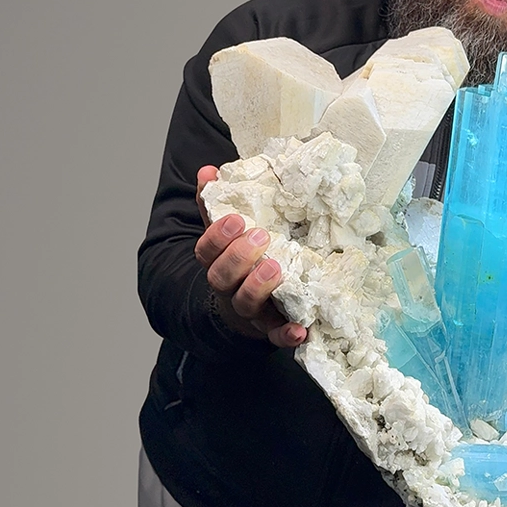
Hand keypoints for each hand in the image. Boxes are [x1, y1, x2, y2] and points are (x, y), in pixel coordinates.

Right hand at [193, 165, 307, 348]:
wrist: (242, 309)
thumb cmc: (239, 262)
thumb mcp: (226, 233)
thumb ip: (215, 203)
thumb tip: (208, 171)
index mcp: (217, 262)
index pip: (206, 251)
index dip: (218, 237)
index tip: (236, 220)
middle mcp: (228, 288)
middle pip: (221, 278)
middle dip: (238, 257)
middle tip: (260, 237)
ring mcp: (249, 310)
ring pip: (246, 303)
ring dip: (257, 287)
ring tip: (275, 268)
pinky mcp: (271, 328)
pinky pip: (276, 335)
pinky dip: (286, 334)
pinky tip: (301, 330)